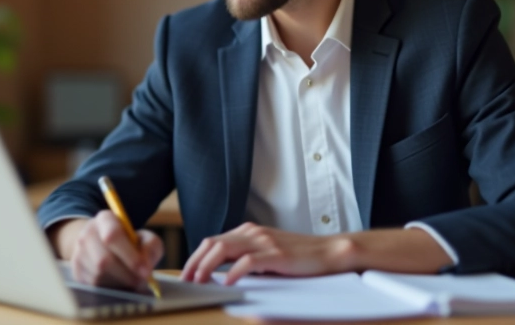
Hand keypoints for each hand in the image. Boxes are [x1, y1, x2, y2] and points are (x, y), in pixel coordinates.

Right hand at [48, 212, 163, 291]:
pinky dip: (110, 288)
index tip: (145, 270)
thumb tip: (145, 265)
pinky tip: (119, 283)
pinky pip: (93, 286)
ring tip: (131, 281)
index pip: (112, 235)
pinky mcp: (75, 271)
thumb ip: (151, 247)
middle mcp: (87, 234)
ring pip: (98, 275)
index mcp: (105, 219)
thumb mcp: (145, 237)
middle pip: (104, 260)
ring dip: (119, 283)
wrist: (103, 246)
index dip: (130, 256)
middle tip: (141, 281)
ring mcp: (78, 253)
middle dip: (126, 274)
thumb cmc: (129, 242)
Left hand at [181, 222, 355, 284]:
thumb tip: (221, 273)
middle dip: (194, 263)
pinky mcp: (276, 254)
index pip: (213, 241)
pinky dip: (233, 272)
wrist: (329, 252)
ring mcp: (264, 242)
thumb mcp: (268, 253)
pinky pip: (247, 261)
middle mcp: (253, 232)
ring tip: (198, 282)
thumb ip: (247, 257)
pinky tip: (226, 283)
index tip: (186, 275)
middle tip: (185, 281)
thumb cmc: (299, 257)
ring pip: (224, 249)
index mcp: (249, 231)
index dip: (195, 258)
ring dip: (206, 267)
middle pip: (213, 243)